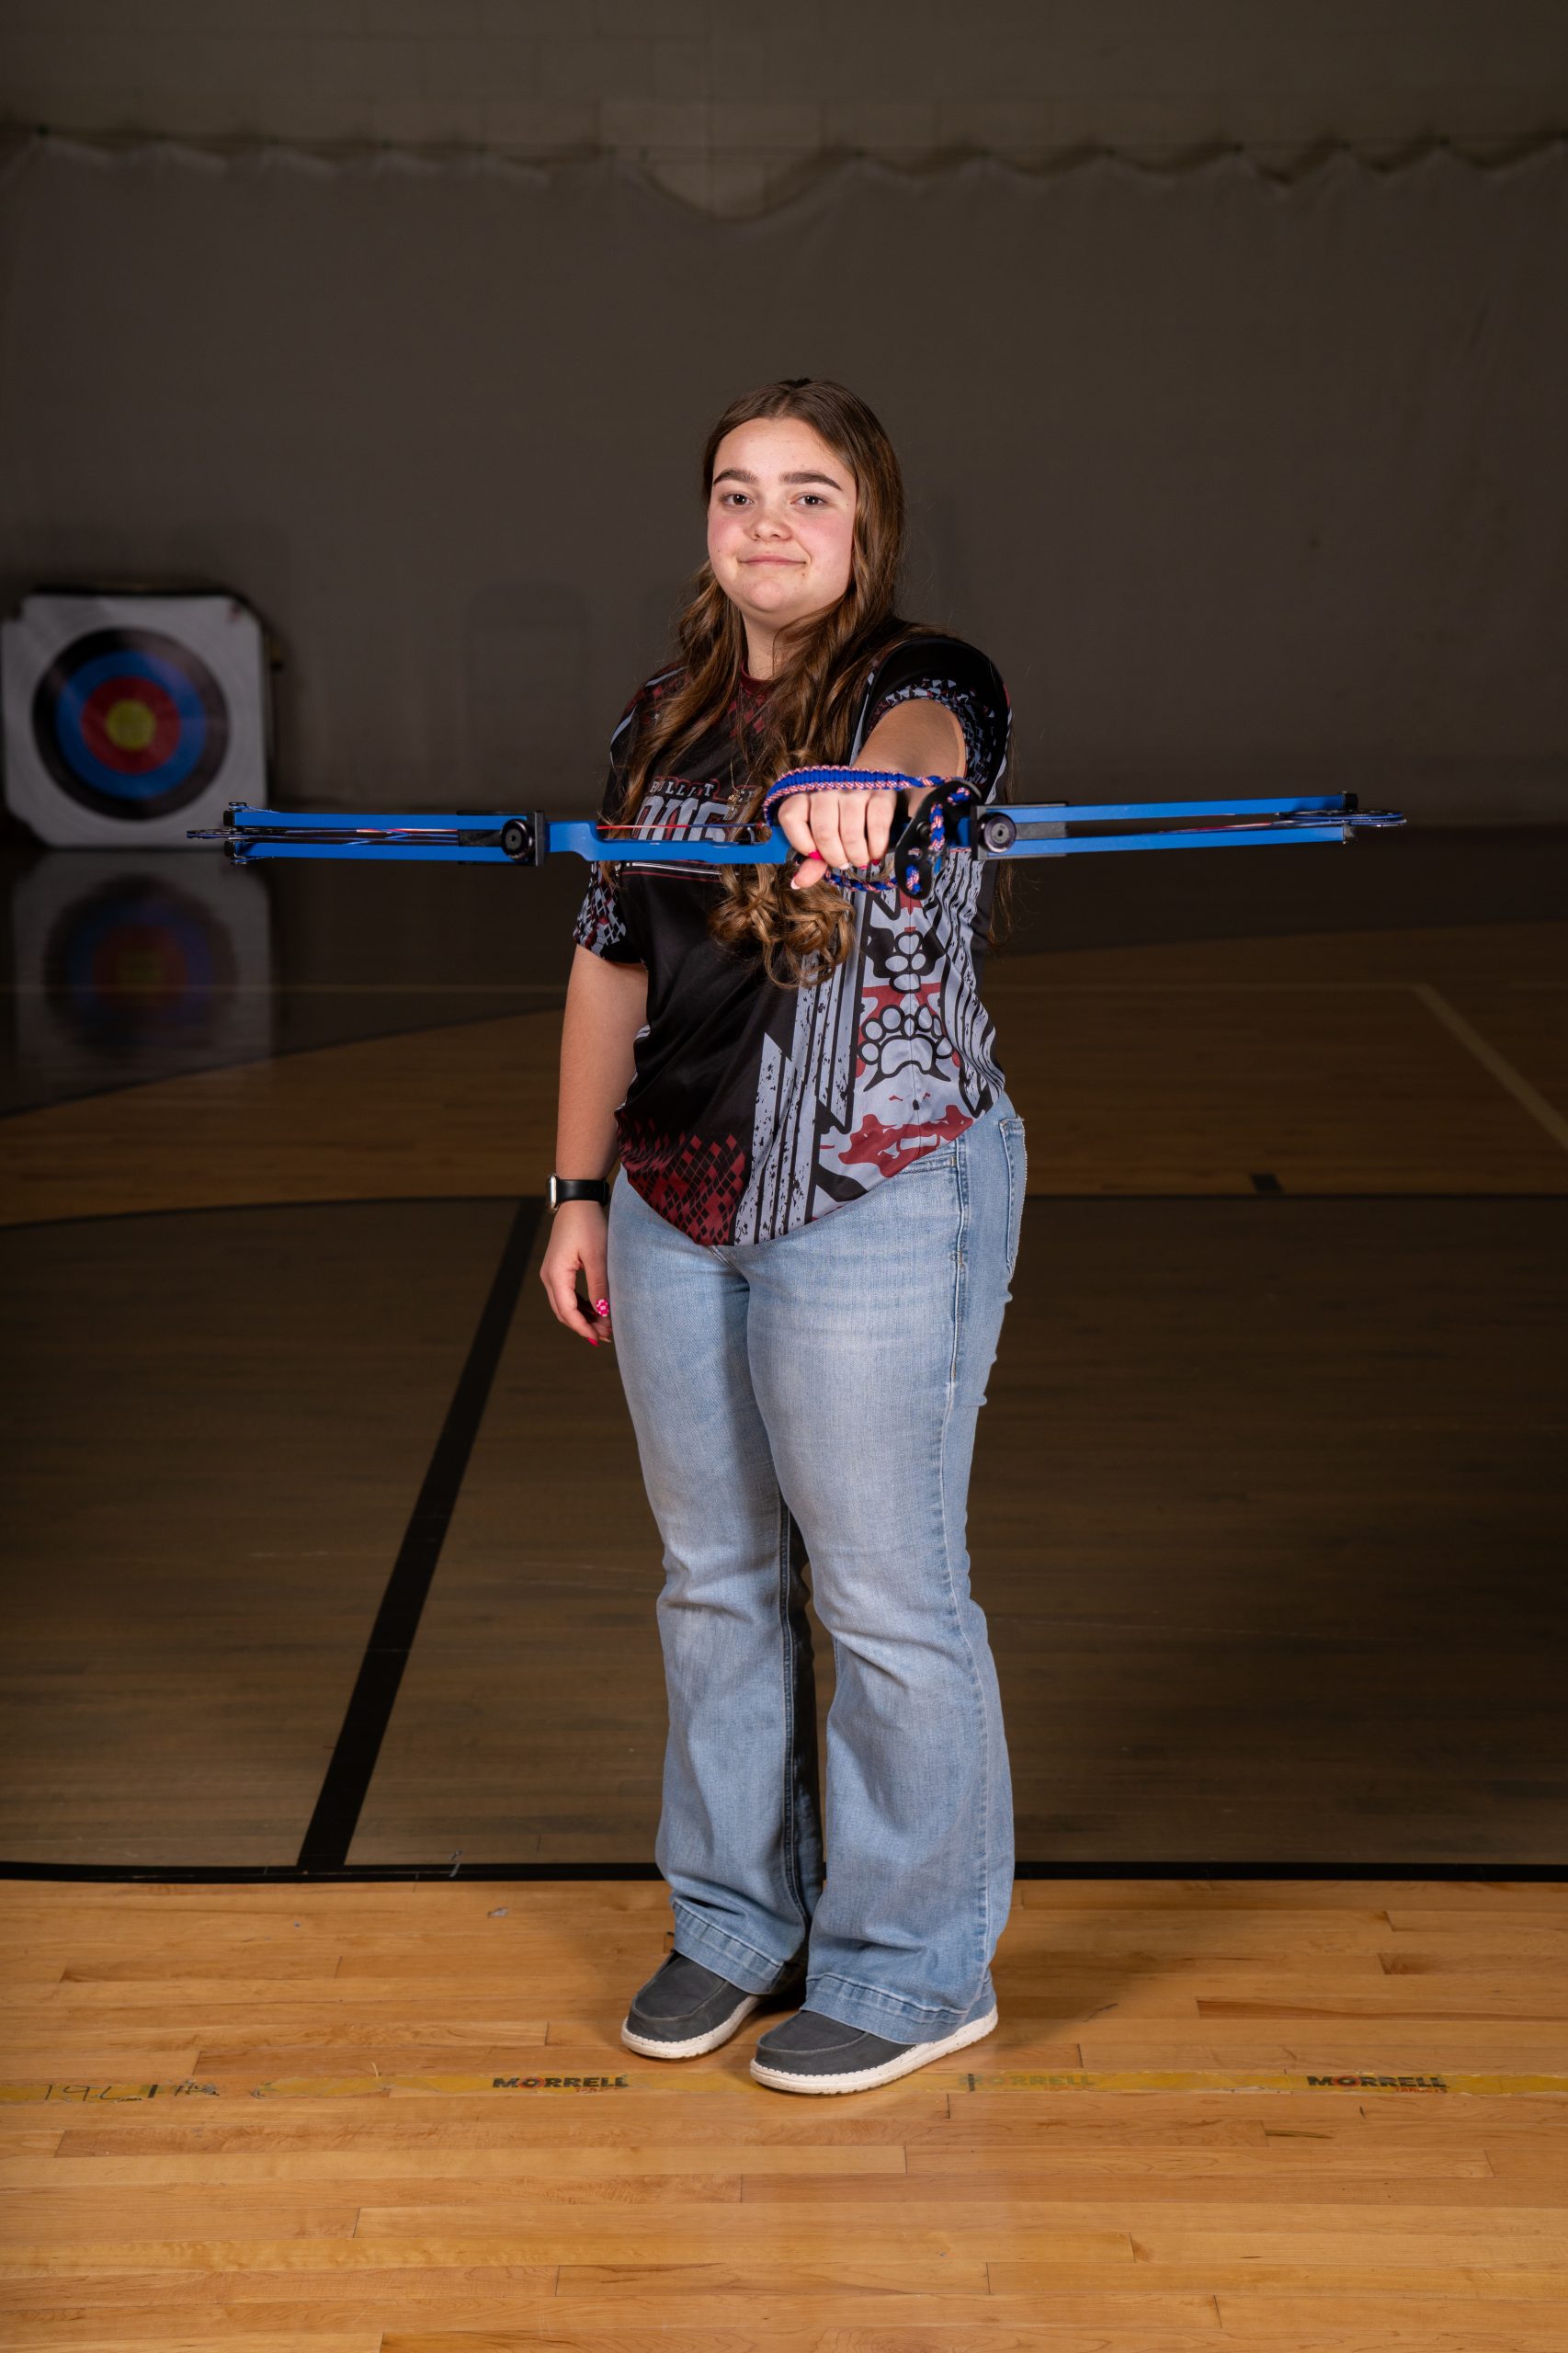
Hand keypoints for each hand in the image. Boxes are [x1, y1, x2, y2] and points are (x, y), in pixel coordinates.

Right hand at [540, 1201, 612, 1346]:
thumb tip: (603, 1314)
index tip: (601, 1338)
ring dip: (583, 1317)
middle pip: (563, 1312)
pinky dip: (581, 1306)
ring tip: (605, 1327)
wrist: (578, 1201)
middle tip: (607, 1336)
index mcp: (556, 1274)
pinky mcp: (559, 1270)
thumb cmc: (588, 1225)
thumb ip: (599, 1287)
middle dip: (584, 1326)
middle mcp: (549, 1276)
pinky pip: (567, 1295)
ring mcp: (552, 1273)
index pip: (567, 1311)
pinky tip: (597, 1311)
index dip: (583, 1328)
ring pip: (565, 1305)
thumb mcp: (598, 1257)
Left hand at [774, 784, 904, 890]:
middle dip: (835, 857)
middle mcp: (827, 789)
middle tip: (843, 863)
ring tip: (860, 859)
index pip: (790, 816)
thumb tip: (798, 883)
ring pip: (851, 833)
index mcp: (804, 796)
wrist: (873, 778)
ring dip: (857, 856)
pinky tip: (875, 853)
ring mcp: (854, 789)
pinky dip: (876, 847)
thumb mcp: (823, 833)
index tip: (814, 853)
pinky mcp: (880, 792)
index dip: (800, 841)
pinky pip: (877, 825)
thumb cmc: (842, 812)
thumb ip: (812, 859)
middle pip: (824, 832)